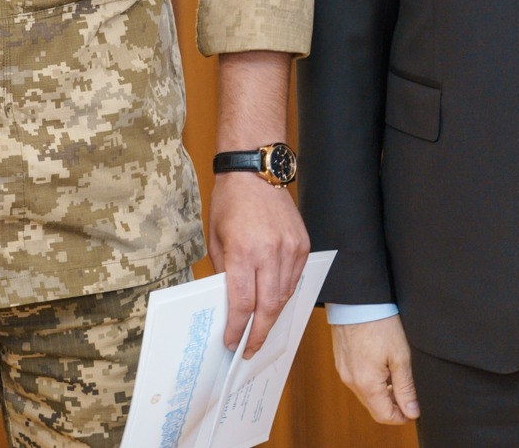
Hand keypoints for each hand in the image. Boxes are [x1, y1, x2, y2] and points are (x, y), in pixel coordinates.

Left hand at [207, 172, 309, 354]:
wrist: (255, 171)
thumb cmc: (230, 202)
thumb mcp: (216, 239)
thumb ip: (224, 272)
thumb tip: (230, 304)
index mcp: (243, 252)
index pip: (243, 303)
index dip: (238, 328)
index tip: (233, 342)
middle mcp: (270, 253)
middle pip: (268, 307)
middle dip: (259, 332)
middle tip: (251, 349)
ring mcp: (290, 249)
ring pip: (284, 296)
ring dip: (273, 316)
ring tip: (261, 329)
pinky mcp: (303, 245)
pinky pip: (295, 279)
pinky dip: (284, 293)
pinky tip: (274, 302)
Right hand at [331, 317, 419, 424]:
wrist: (356, 300)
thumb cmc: (379, 324)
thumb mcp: (400, 357)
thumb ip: (406, 388)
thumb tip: (412, 412)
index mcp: (366, 383)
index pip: (384, 416)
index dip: (402, 417)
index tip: (413, 408)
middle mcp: (351, 381)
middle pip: (374, 407)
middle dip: (392, 405)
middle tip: (408, 390)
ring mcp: (343, 371)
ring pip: (366, 395)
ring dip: (382, 392)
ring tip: (396, 373)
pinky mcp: (341, 362)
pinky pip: (357, 381)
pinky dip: (371, 381)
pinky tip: (381, 364)